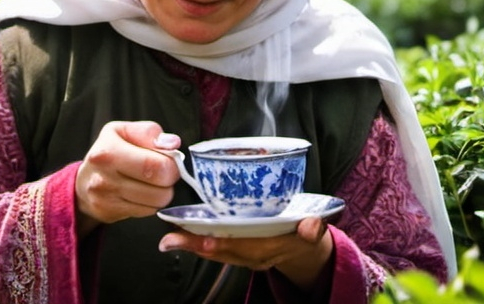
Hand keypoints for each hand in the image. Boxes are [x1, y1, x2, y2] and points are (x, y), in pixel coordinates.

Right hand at [75, 121, 178, 234]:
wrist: (83, 181)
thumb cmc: (109, 151)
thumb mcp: (124, 131)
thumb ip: (150, 133)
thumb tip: (173, 143)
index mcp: (109, 151)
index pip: (156, 166)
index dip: (172, 166)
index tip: (170, 162)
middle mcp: (104, 177)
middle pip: (159, 190)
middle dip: (169, 182)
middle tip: (163, 174)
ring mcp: (105, 199)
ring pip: (156, 204)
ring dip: (160, 194)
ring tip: (150, 183)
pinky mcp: (108, 214)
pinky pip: (146, 212)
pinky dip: (150, 204)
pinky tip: (140, 194)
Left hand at [158, 217, 333, 290]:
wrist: (305, 250)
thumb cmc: (306, 234)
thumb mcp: (314, 230)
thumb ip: (313, 228)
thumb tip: (310, 226)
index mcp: (272, 249)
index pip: (243, 247)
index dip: (223, 244)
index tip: (203, 241)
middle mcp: (254, 256)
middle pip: (222, 252)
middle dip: (196, 246)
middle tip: (170, 239)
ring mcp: (245, 256)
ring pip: (216, 252)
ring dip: (192, 246)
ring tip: (170, 237)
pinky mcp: (238, 251)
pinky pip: (217, 250)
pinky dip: (199, 244)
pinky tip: (183, 235)